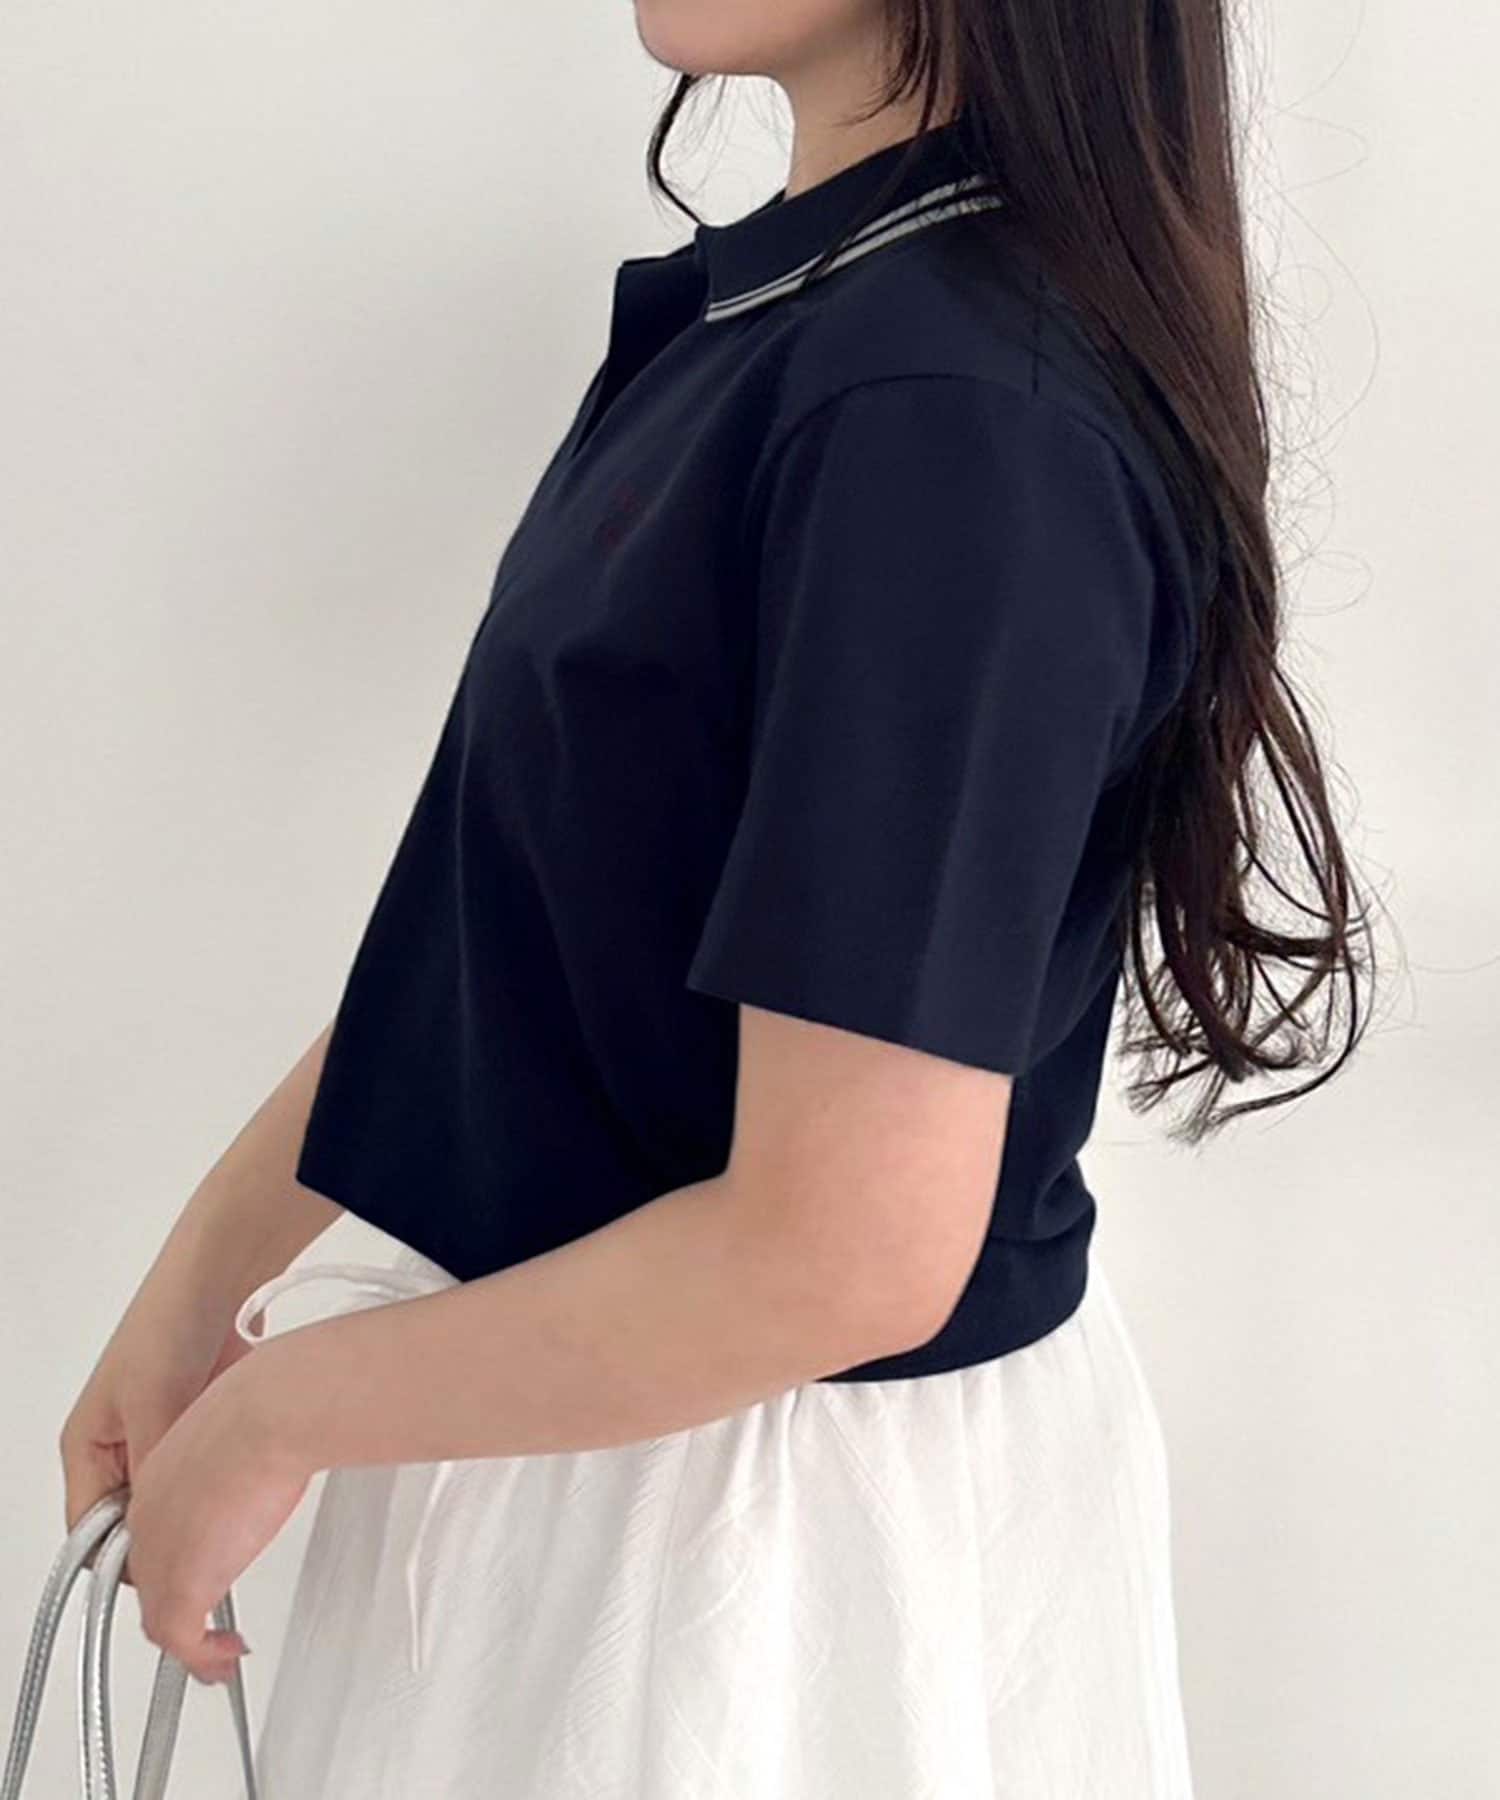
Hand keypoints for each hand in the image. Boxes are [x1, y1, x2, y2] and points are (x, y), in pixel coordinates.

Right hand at [60, 1295, 256, 1564]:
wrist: (220, 1276)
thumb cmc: (169, 1325)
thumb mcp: (154, 1404)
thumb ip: (153, 1468)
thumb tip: (162, 1527)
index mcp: (86, 1448)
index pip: (90, 1534)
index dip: (126, 1558)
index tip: (167, 1569)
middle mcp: (118, 1449)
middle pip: (132, 1523)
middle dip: (164, 1534)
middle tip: (204, 1541)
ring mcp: (159, 1437)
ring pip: (170, 1501)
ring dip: (194, 1503)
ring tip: (224, 1504)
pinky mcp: (195, 1426)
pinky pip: (200, 1473)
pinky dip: (216, 1479)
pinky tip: (241, 1478)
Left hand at [122, 1351, 309, 1683]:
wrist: (271, 1414)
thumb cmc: (270, 1407)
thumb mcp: (249, 1428)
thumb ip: (245, 1455)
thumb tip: (273, 1459)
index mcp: (157, 1474)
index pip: (152, 1533)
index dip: (176, 1560)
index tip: (207, 1570)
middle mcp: (148, 1516)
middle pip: (149, 1577)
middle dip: (178, 1605)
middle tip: (206, 1622)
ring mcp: (161, 1552)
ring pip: (158, 1615)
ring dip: (188, 1642)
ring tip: (216, 1654)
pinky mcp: (183, 1584)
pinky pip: (180, 1641)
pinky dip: (201, 1657)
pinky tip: (226, 1656)